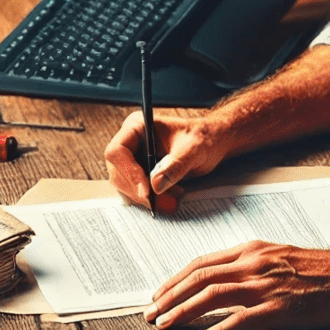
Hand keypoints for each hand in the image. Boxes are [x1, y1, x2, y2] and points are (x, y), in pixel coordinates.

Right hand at [104, 110, 229, 212]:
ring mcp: (133, 159)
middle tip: (162, 203)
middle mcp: (131, 142)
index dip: (128, 172)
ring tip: (171, 200)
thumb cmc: (202, 138)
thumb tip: (155, 185)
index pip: (118, 151)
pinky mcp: (139, 173)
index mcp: (137, 126)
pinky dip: (150, 199)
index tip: (147, 190)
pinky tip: (168, 198)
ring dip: (146, 198)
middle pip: (118, 172)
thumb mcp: (193, 150)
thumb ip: (176, 166)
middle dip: (139, 191)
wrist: (212, 143)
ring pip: (125, 185)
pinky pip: (136, 191)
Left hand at [144, 241, 329, 329]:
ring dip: (183, 311)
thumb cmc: (319, 269)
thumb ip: (251, 264)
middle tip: (151, 314)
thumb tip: (222, 277)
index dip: (176, 279)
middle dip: (170, 296)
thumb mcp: (279, 256)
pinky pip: (240, 319)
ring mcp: (266, 285)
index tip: (159, 294)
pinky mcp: (279, 307)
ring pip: (212, 295)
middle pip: (200, 277)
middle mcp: (255, 263)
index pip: (203, 262)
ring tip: (165, 325)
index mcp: (253, 250)